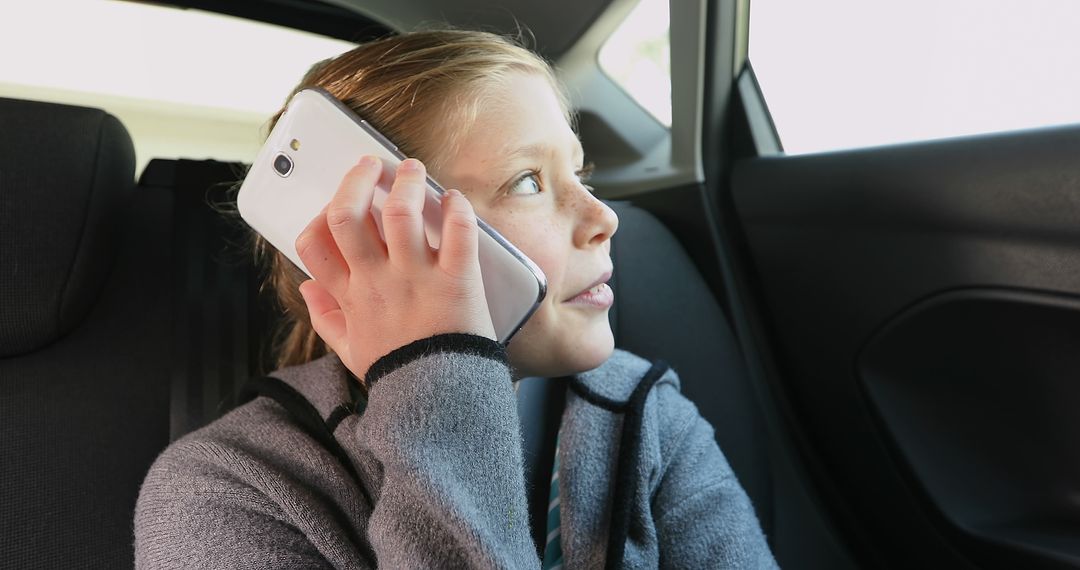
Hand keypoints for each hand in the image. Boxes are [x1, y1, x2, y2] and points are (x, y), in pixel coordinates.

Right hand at [295, 155, 495, 381]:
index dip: (320, 213)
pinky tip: (454, 199)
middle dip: (356, 180)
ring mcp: (416, 279)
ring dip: (406, 183)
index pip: (314, 244)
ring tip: (413, 170)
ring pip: (399, 213)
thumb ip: (326, 318)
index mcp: (350, 297)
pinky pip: (457, 233)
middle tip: (371, 164)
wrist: (440, 402)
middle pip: (349, 215)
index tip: (338, 202)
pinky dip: (456, 208)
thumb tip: (306, 287)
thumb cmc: (400, 374)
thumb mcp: (351, 351)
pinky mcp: (456, 281)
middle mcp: (377, 281)